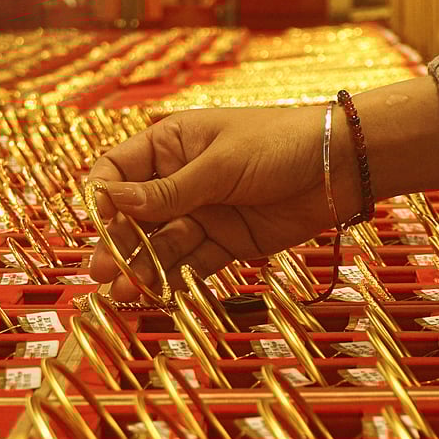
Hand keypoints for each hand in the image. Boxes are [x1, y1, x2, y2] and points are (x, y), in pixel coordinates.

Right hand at [86, 106, 352, 300]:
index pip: (118, 170)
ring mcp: (203, 212)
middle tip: (102, 271)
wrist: (342, 166)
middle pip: (135, 215)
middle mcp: (180, 180)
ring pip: (161, 244)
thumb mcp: (220, 164)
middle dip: (117, 242)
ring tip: (123, 292)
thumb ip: (169, 191)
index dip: (103, 196)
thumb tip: (113, 201)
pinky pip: (193, 263)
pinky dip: (176, 279)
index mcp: (170, 145)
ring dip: (141, 267)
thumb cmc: (279, 143)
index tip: (96, 222)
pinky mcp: (227, 242)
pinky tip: (157, 294)